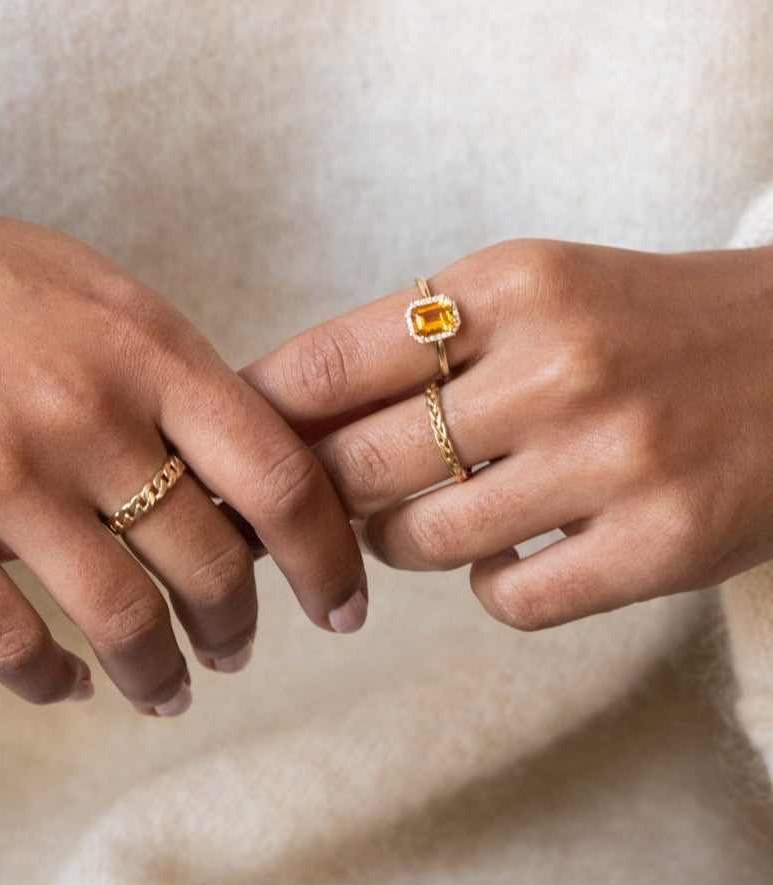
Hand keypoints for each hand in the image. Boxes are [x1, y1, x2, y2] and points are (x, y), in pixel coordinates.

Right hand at [0, 148, 365, 710]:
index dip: (326, 557)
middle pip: (209, 564)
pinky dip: (51, 682)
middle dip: (237, 628)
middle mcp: (86, 414)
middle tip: (237, 650)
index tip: (340, 605)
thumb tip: (250, 476)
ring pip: (120, 618)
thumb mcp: (103, 299)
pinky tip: (69, 686)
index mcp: (149, 351)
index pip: (280, 477)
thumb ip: (181, 381)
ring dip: (159, 671)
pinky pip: (8, 641)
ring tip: (170, 687)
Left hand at [244, 239, 772, 627]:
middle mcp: (558, 365)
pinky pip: (506, 597)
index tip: (224, 453)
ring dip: (398, 541)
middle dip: (317, 498)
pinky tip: (510, 551)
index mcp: (510, 286)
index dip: (259, 419)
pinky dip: (487, 584)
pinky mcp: (661, 545)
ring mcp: (613, 459)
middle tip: (316, 507)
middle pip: (355, 465)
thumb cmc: (638, 325)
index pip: (329, 363)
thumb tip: (285, 420)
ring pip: (417, 541)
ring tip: (429, 515)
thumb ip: (414, 348)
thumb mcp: (530, 295)